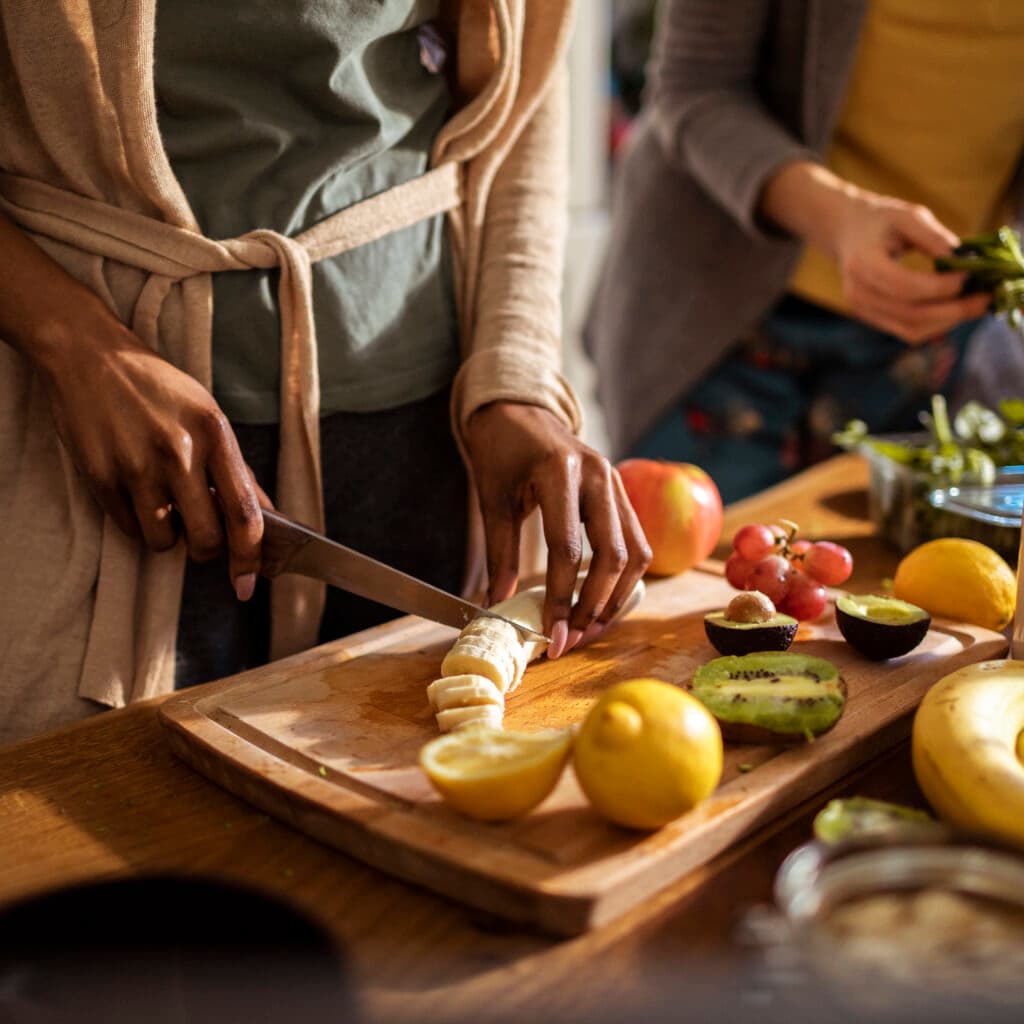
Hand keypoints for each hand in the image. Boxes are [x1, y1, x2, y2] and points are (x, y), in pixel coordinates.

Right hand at [35, 311, 263, 600]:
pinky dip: (136, 523)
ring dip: (167, 537)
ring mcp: (137, 465)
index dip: (250, 557)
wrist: (91, 356)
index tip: (247, 585)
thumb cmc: (160, 390)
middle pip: (206, 539)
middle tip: (200, 534)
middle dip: (206, 550)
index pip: (244, 513)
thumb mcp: (210, 417)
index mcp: (216, 435)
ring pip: (163, 542)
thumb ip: (238, 471)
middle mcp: (179, 452)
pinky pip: (128, 529)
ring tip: (163, 503)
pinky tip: (135, 492)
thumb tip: (268, 516)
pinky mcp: (100, 476)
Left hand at [464, 401, 651, 658]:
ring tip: (589, 627)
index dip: (560, 598)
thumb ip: (500, 554)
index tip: (552, 635)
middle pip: (612, 556)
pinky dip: (624, 578)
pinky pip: (636, 542)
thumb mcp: (493, 499)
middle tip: (572, 638)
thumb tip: (499, 606)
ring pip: (635, 553)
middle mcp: (599, 476)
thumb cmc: (503, 452)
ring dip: (615, 597)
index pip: (568, 549)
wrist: (520, 410)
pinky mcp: (623, 493)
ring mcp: (617, 483)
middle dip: (594, 605)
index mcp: (560, 472)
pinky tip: (602, 600)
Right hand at [831, 193, 991, 342]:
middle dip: (953, 309)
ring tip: (974, 304)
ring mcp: (862, 310)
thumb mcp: (908, 216)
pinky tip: (955, 309)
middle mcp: (858, 293)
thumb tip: (965, 261)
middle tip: (985, 298)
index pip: (905, 286)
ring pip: (911, 329)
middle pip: (910, 313)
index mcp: (862, 264)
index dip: (941, 286)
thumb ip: (934, 237)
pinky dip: (936, 324)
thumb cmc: (880, 220)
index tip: (970, 276)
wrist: (848, 233)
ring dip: (948, 321)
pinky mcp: (872, 319)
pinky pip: (907, 331)